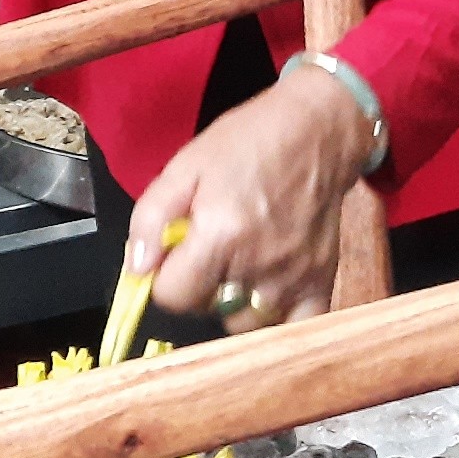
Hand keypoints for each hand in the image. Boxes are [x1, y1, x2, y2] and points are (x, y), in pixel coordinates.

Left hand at [127, 63, 372, 329]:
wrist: (316, 130)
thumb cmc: (247, 142)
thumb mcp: (184, 166)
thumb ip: (151, 218)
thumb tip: (137, 268)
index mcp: (220, 237)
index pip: (174, 297)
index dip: (164, 279)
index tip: (172, 256)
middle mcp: (257, 267)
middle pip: (207, 311)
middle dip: (198, 287)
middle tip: (207, 251)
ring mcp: (293, 279)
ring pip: (246, 324)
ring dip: (233, 304)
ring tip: (237, 267)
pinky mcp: (321, 281)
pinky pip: (295, 326)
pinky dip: (277, 318)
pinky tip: (267, 290)